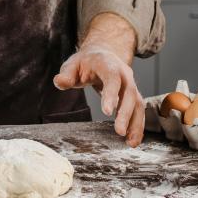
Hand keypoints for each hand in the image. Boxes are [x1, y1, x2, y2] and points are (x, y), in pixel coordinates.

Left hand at [53, 13, 142, 146]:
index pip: (112, 78)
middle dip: (125, 113)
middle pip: (129, 92)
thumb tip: (58, 82)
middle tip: (119, 131)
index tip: (107, 111)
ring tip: (131, 143)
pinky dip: (137, 125)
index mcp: (107, 63)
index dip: (111, 93)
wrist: (102, 54)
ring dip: (136, 123)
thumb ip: (66, 74)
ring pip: (138, 102)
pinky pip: (139, 110)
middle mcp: (123, 72)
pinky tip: (133, 140)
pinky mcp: (133, 94)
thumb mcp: (73, 64)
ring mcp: (130, 83)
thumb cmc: (85, 62)